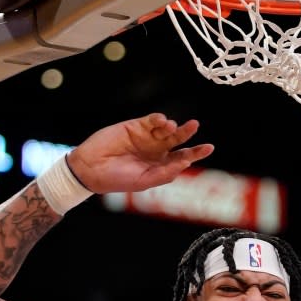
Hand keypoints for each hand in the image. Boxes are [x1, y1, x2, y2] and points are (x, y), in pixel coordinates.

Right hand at [68, 113, 213, 193]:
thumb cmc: (118, 179)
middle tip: (194, 126)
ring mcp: (146, 138)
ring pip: (166, 129)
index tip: (208, 147)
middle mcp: (155, 151)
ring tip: (171, 127)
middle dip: (188, 133)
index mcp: (160, 166)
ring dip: (172, 127)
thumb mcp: (144, 181)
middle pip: (178, 140)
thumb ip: (165, 173)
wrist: (92, 168)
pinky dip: (159, 119)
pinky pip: (152, 120)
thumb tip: (185, 163)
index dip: (195, 152)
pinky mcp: (135, 126)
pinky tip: (162, 122)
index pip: (182, 158)